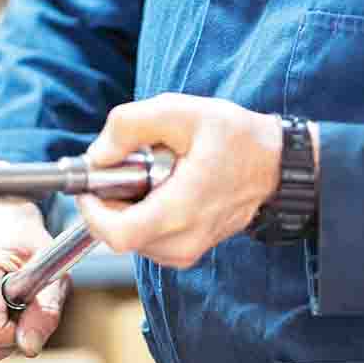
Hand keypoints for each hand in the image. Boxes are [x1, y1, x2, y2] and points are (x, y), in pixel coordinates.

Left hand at [76, 93, 282, 267]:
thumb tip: (98, 153)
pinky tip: (161, 189)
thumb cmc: (235, 137)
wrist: (274, 163)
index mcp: (181, 209)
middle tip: (127, 166)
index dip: (93, 211)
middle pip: (119, 235)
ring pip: (132, 238)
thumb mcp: (180, 112)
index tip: (89, 184)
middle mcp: (183, 240)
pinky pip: (148, 240)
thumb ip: (130, 125)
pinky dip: (143, 215)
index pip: (119, 235)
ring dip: (127, 207)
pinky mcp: (188, 250)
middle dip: (110, 200)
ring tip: (152, 174)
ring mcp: (187, 250)